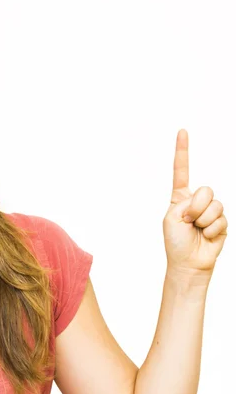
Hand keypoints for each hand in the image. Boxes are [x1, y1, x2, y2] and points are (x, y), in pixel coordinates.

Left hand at [162, 129, 227, 276]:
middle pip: (205, 190)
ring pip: (215, 204)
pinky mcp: (222, 221)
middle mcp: (197, 200)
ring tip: (197, 230)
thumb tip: (204, 202)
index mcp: (180, 197)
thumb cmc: (175, 242)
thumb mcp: (171, 219)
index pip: (182, 170)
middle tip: (190, 221)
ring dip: (204, 221)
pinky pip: (221, 219)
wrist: (188, 262)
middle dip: (197, 207)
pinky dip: (211, 229)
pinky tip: (206, 236)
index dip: (182, 150)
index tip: (182, 131)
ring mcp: (211, 210)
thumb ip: (185, 204)